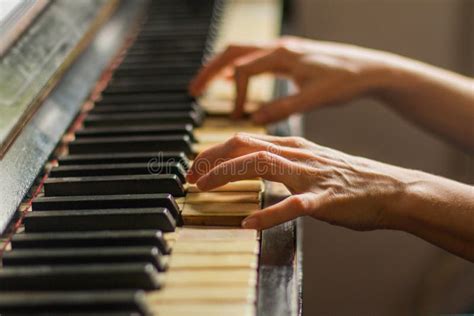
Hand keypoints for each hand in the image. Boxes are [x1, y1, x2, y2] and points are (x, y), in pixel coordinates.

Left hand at [187, 133, 419, 229]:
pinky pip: (293, 205)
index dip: (213, 152)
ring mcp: (310, 175)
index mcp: (292, 145)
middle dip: (210, 159)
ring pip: (261, 165)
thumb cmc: (346, 178)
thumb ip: (280, 159)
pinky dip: (269, 214)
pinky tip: (249, 224)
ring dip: (227, 175)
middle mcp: (297, 154)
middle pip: (244, 145)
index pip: (243, 139)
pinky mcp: (324, 199)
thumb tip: (250, 164)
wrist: (389, 188)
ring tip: (203, 189)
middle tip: (188, 176)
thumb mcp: (309, 160)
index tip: (194, 167)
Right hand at [189, 36, 398, 122]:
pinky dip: (238, 69)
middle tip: (192, 91)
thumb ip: (284, 108)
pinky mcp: (287, 57)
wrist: (369, 69)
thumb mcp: (315, 98)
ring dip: (221, 68)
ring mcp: (282, 50)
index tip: (238, 118)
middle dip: (209, 71)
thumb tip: (253, 120)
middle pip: (232, 52)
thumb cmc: (345, 81)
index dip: (236, 96)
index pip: (244, 70)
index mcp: (283, 55)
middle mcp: (278, 48)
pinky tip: (234, 81)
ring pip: (241, 53)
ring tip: (204, 86)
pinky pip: (254, 58)